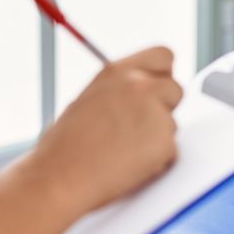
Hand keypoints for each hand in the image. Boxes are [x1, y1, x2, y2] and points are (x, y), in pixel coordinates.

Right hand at [23, 47, 181, 215]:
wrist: (57, 177)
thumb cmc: (64, 147)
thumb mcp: (89, 101)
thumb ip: (119, 92)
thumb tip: (141, 96)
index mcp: (117, 71)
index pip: (163, 56)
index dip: (162, 75)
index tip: (157, 90)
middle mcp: (139, 86)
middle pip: (176, 89)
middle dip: (164, 108)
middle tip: (142, 128)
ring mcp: (154, 112)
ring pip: (172, 124)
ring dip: (156, 138)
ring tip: (122, 153)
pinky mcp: (164, 142)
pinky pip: (170, 152)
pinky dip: (156, 162)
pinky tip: (127, 167)